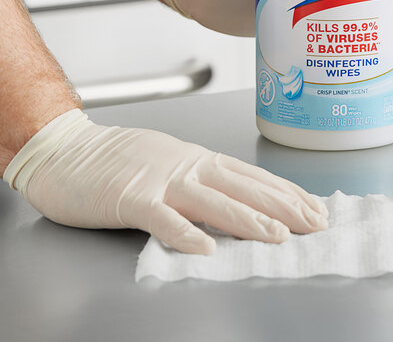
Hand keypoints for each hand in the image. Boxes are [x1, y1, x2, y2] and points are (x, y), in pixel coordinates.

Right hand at [3, 109, 327, 253]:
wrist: (70, 151)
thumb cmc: (123, 160)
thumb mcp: (173, 162)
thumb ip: (204, 179)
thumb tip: (242, 198)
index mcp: (199, 160)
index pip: (252, 176)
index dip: (286, 193)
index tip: (314, 207)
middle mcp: (187, 167)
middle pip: (242, 187)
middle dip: (282, 206)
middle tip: (314, 223)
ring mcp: (160, 182)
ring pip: (211, 201)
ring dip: (246, 218)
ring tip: (276, 236)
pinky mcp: (130, 199)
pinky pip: (160, 218)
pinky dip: (183, 233)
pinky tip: (205, 248)